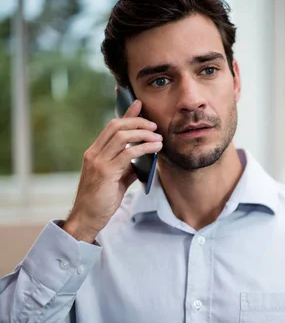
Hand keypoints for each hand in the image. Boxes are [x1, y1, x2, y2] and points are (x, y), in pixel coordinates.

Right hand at [63, 100, 162, 242]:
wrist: (88, 217)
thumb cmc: (101, 200)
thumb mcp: (116, 179)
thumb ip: (127, 166)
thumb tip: (143, 158)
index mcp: (95, 152)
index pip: (111, 127)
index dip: (126, 114)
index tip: (139, 104)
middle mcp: (94, 153)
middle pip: (116, 126)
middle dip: (138, 122)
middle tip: (154, 125)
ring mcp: (98, 161)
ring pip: (121, 136)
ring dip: (143, 133)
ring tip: (158, 137)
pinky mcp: (105, 171)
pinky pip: (127, 153)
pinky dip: (143, 148)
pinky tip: (155, 148)